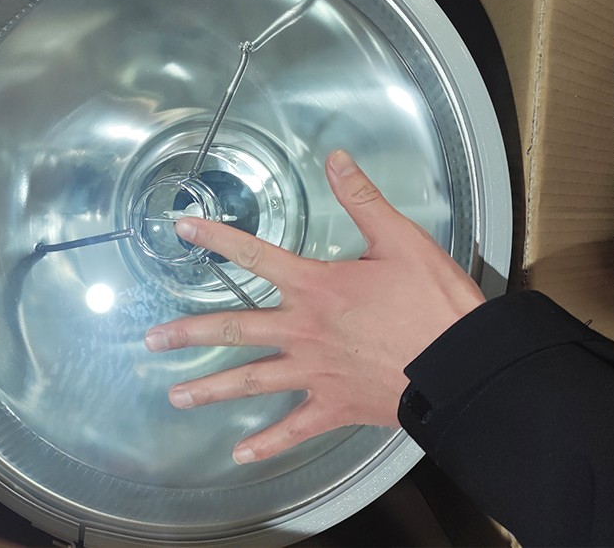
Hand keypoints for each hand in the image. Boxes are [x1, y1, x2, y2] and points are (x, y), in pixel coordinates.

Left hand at [144, 150, 484, 463]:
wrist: (461, 365)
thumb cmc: (432, 303)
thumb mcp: (400, 239)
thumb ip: (362, 198)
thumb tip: (337, 158)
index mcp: (315, 287)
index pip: (253, 256)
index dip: (215, 238)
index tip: (182, 229)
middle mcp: (302, 331)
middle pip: (234, 328)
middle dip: (189, 333)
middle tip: (152, 340)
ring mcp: (313, 373)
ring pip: (250, 381)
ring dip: (210, 389)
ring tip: (176, 396)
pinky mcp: (333, 407)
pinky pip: (293, 430)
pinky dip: (268, 444)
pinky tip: (241, 454)